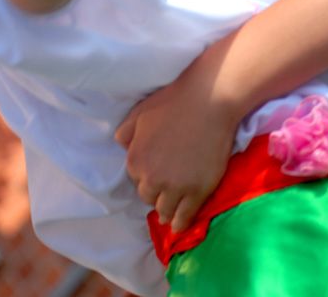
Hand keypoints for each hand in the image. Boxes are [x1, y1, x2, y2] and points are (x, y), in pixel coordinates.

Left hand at [115, 35, 242, 231]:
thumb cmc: (172, 103)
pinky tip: (180, 225)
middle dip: (154, 192)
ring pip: (164, 209)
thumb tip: (120, 147)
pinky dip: (181, 223)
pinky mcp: (198, 192)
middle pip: (147, 196)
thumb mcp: (139, 114)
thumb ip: (126, 133)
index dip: (145, 174)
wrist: (207, 102)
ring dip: (165, 210)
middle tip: (164, 188)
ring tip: (168, 213)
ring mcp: (175, 187)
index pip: (135, 178)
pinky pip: (186, 215)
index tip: (154, 171)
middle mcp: (151, 178)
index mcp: (135, 160)